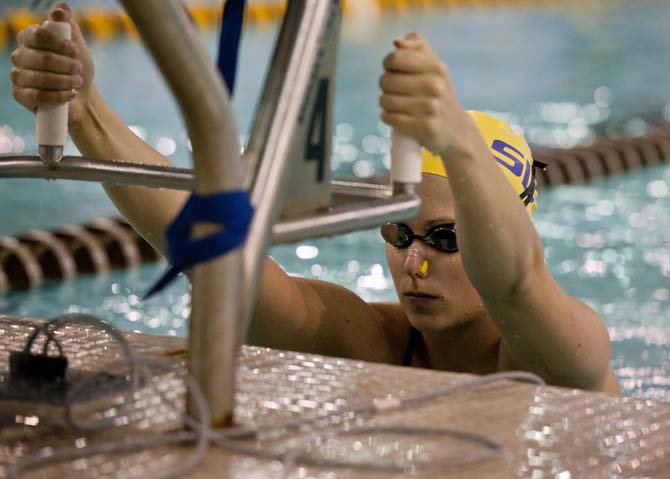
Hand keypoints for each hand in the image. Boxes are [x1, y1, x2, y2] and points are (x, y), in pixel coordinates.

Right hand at [10, 2, 93, 125]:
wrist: (82, 96)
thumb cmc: (77, 68)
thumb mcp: (77, 43)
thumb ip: (68, 23)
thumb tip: (59, 10)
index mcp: (29, 38)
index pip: (38, 35)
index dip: (60, 44)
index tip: (75, 51)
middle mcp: (19, 55)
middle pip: (43, 58)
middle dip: (67, 66)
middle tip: (78, 70)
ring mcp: (17, 75)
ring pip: (41, 78)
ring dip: (66, 81)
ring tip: (76, 83)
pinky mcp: (20, 95)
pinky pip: (38, 95)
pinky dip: (59, 96)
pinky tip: (70, 94)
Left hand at [379, 33, 475, 156]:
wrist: (456, 129)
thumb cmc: (438, 93)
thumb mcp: (435, 66)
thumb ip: (417, 46)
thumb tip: (397, 42)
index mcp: (436, 67)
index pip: (395, 57)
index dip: (388, 63)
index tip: (393, 69)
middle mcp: (435, 86)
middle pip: (386, 80)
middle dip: (385, 85)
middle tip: (394, 90)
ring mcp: (430, 108)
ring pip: (385, 100)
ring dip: (385, 102)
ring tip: (393, 104)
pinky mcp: (423, 127)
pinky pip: (389, 117)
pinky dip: (386, 116)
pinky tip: (392, 115)